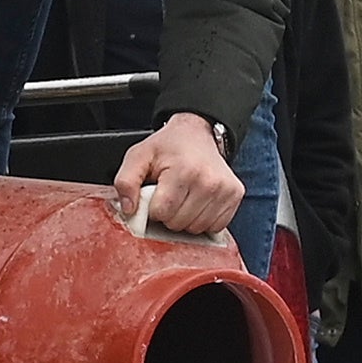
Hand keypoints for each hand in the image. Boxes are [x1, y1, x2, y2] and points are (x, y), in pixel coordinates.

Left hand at [108, 111, 244, 237]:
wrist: (197, 133)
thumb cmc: (167, 147)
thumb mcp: (138, 156)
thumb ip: (126, 182)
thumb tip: (129, 210)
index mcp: (184, 171)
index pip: (161, 213)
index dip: (152, 208)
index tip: (155, 193)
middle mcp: (209, 181)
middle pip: (178, 224)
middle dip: (168, 215)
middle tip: (169, 194)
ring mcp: (225, 190)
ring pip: (196, 229)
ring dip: (185, 219)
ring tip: (183, 197)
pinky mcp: (235, 195)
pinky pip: (215, 227)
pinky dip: (203, 220)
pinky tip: (197, 202)